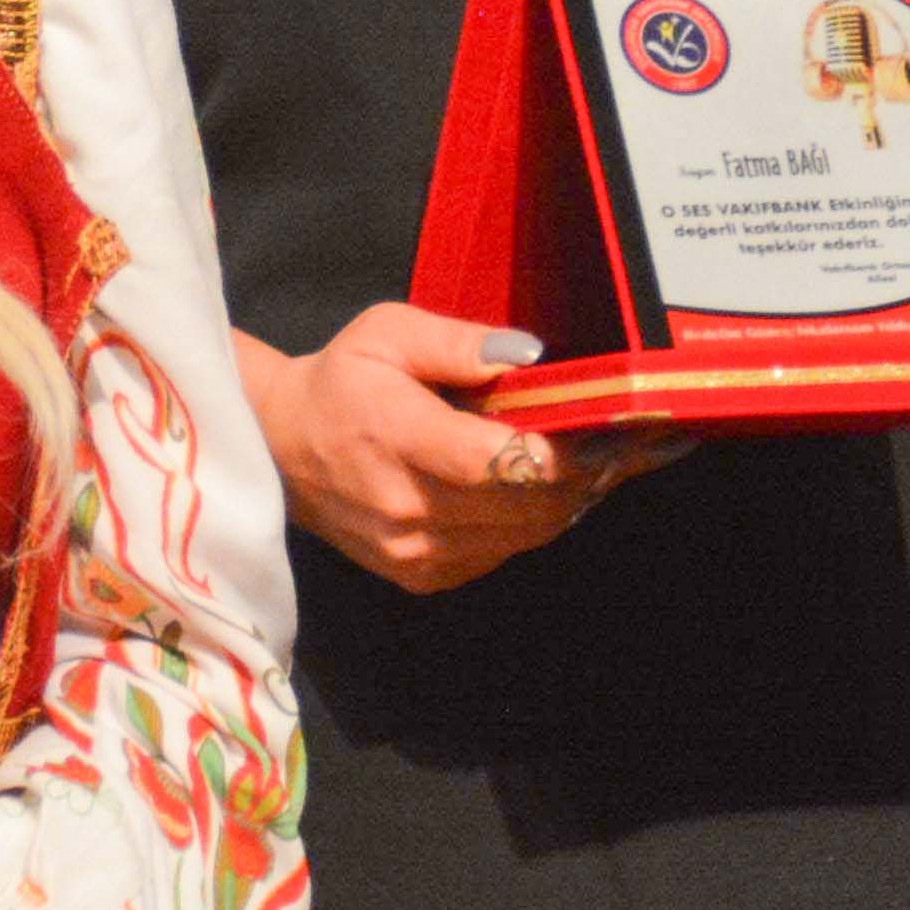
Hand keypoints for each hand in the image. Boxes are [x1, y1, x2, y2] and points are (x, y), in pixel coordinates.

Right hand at [240, 309, 683, 596]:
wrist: (280, 448)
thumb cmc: (340, 381)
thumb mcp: (387, 332)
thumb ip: (459, 343)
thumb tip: (532, 356)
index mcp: (398, 441)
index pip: (501, 462)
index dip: (565, 450)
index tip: (614, 425)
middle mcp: (409, 512)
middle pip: (528, 504)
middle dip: (586, 473)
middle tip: (630, 439)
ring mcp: (417, 555)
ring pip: (526, 534)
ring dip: (569, 499)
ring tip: (601, 460)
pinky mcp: (423, 577)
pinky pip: (504, 551)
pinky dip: (534, 520)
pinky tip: (546, 486)